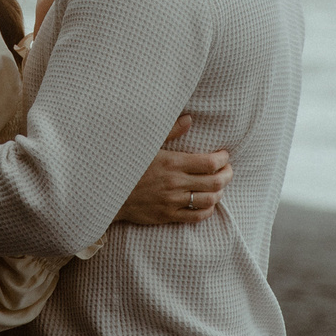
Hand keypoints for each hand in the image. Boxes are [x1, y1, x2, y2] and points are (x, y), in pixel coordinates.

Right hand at [115, 114, 230, 226]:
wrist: (107, 191)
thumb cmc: (127, 163)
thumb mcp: (146, 143)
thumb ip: (170, 131)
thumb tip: (189, 119)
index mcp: (172, 162)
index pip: (209, 163)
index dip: (222, 159)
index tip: (223, 155)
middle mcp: (175, 183)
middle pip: (215, 182)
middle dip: (227, 174)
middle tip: (227, 169)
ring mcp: (172, 201)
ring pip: (209, 200)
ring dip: (219, 192)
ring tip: (219, 185)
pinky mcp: (167, 215)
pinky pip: (195, 216)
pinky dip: (207, 209)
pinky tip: (207, 202)